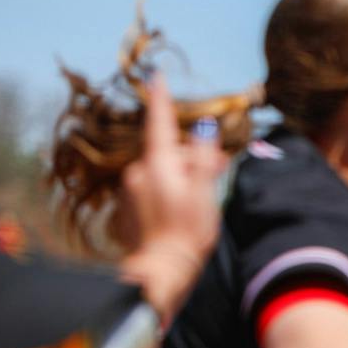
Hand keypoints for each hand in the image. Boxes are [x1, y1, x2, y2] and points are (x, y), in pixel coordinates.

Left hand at [116, 75, 224, 317]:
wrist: (160, 272)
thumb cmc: (188, 232)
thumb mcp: (205, 193)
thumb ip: (205, 159)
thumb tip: (207, 128)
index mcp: (158, 164)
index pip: (159, 122)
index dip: (161, 98)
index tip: (156, 75)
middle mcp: (138, 173)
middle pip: (168, 153)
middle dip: (192, 158)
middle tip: (221, 172)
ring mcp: (129, 193)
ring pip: (160, 173)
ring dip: (181, 178)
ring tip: (201, 201)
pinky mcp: (126, 211)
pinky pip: (150, 192)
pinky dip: (166, 195)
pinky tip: (179, 216)